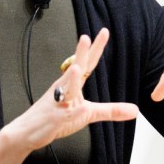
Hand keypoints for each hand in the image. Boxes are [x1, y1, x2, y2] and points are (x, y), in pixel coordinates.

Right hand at [14, 28, 137, 149]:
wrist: (28, 131)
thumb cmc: (56, 118)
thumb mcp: (87, 114)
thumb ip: (110, 111)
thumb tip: (135, 110)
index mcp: (71, 84)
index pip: (86, 63)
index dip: (96, 48)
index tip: (104, 32)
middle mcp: (63, 89)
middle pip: (74, 68)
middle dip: (80, 54)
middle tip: (86, 37)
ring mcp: (58, 103)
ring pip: (65, 89)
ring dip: (71, 79)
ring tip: (77, 67)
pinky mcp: (54, 119)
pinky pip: (64, 114)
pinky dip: (72, 112)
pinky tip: (80, 109)